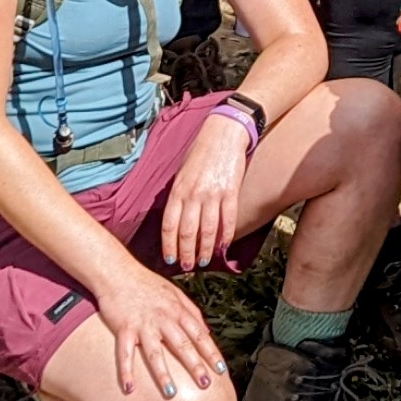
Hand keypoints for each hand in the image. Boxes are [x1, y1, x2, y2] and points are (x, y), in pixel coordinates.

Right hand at [89, 257, 228, 400]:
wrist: (118, 271)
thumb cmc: (147, 283)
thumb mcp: (175, 293)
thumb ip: (192, 312)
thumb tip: (207, 331)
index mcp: (178, 311)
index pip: (199, 335)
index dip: (211, 353)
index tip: (221, 370)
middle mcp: (163, 319)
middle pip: (182, 345)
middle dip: (195, 366)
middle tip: (205, 385)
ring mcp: (143, 324)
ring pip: (155, 353)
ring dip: (163, 374)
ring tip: (172, 393)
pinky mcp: (124, 328)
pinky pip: (125, 353)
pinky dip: (126, 371)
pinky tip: (130, 389)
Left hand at [155, 107, 255, 271]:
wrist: (223, 133)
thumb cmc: (200, 153)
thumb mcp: (181, 173)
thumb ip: (177, 196)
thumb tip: (174, 220)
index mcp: (178, 190)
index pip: (169, 225)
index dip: (169, 245)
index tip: (170, 259)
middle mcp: (193, 194)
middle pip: (187, 232)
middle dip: (186, 253)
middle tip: (187, 266)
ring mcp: (213, 194)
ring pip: (207, 230)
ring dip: (205, 249)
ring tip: (204, 261)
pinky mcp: (231, 191)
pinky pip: (228, 219)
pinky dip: (225, 236)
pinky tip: (223, 246)